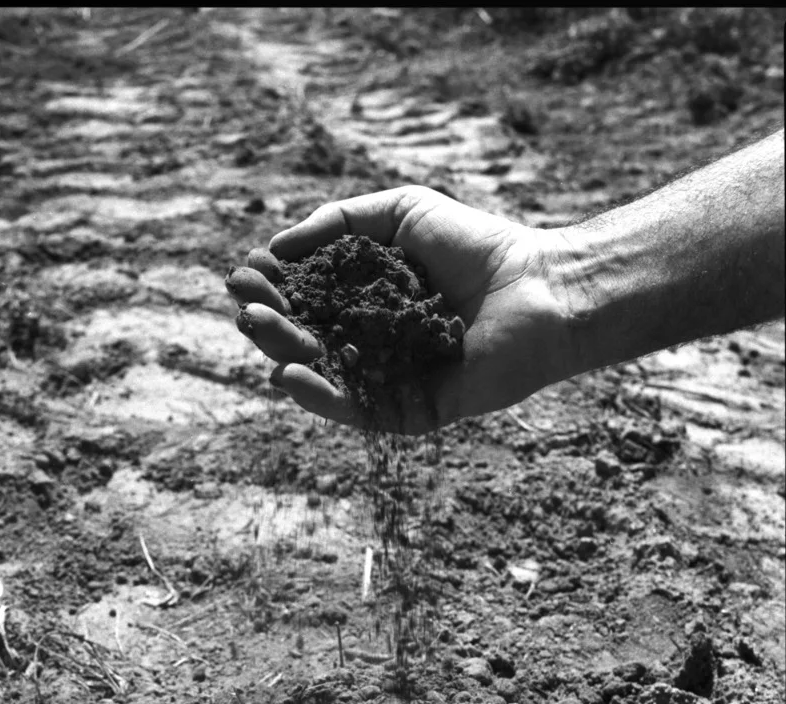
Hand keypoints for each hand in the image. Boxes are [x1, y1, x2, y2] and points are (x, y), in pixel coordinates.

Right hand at [225, 186, 580, 433]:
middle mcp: (371, 342)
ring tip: (256, 327)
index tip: (245, 271)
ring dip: (281, 351)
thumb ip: (340, 220)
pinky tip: (290, 373)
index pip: (305, 299)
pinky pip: (354, 409)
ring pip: (321, 373)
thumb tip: (278, 243)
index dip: (273, 287)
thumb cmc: (480, 246)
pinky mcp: (408, 411)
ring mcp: (387, 379)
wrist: (542, 287)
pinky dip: (318, 395)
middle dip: (268, 319)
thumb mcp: (403, 211)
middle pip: (304, 337)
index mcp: (366, 301)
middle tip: (243, 303)